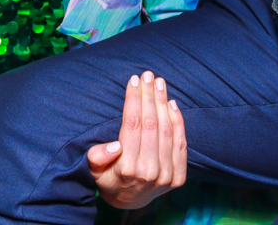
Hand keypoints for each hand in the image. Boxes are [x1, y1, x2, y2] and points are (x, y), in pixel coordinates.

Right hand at [87, 71, 187, 208]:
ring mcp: (167, 176)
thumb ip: (98, 158)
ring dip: (163, 103)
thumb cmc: (110, 179)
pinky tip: (171, 103)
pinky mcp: (179, 177)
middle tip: (148, 75)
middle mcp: (149, 173)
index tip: (134, 80)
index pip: (132, 126)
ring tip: (159, 83)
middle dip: (149, 96)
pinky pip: (181, 143)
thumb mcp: (96, 172)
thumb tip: (114, 146)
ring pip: (167, 131)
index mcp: (127, 170)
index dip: (134, 100)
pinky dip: (178, 121)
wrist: (130, 202)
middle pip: (151, 125)